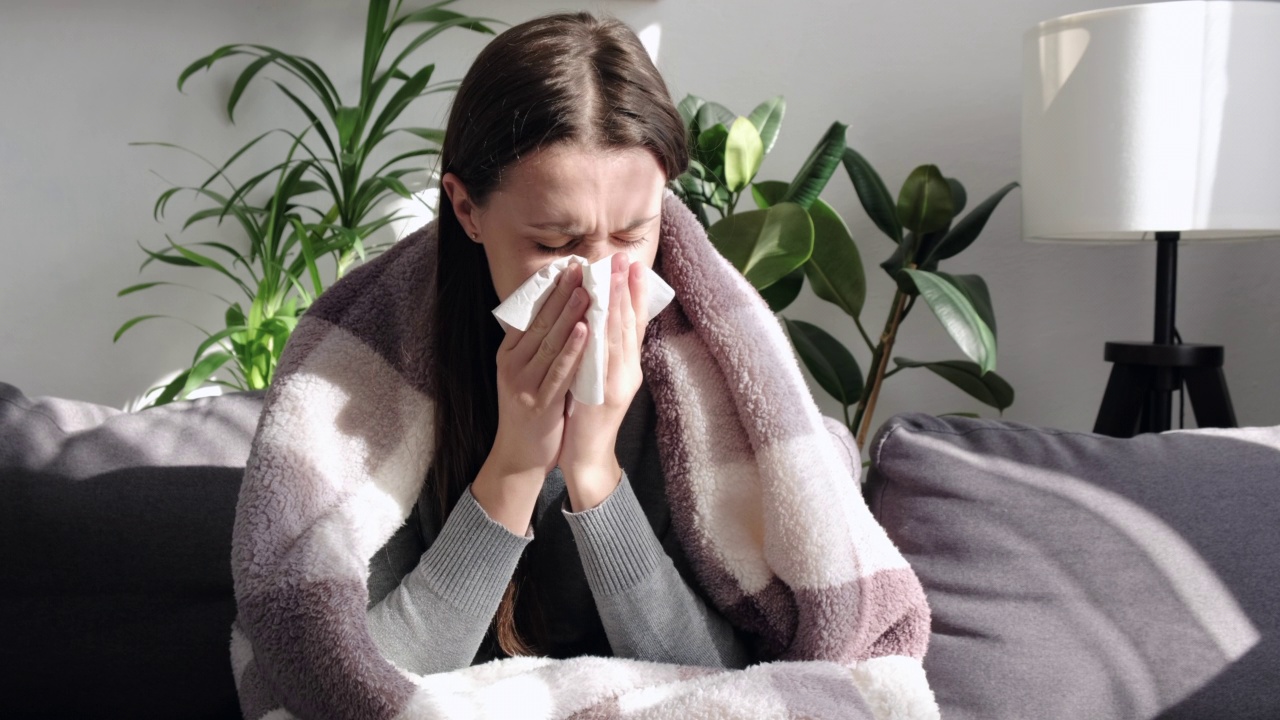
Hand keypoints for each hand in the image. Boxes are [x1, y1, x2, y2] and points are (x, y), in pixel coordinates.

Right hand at [473, 261, 589, 533]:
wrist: (518, 456)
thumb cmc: (531, 409)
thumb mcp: (527, 372)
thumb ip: (537, 345)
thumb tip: (557, 311)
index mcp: (510, 353)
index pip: (531, 314)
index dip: (551, 289)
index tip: (570, 266)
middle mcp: (513, 364)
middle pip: (540, 322)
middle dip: (562, 293)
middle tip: (581, 267)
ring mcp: (523, 384)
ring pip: (550, 343)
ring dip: (569, 314)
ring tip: (587, 290)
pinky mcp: (538, 403)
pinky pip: (558, 372)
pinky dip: (572, 350)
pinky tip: (585, 330)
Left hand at [560, 252, 649, 510]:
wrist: (588, 458)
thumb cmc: (589, 418)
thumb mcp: (600, 378)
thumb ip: (602, 352)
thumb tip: (596, 319)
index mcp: (626, 365)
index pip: (633, 322)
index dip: (635, 293)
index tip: (633, 263)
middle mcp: (628, 371)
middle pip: (630, 324)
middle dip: (627, 289)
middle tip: (626, 258)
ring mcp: (618, 384)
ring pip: (619, 337)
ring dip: (618, 305)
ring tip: (615, 276)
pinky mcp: (605, 397)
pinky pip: (604, 363)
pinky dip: (601, 340)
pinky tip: (596, 319)